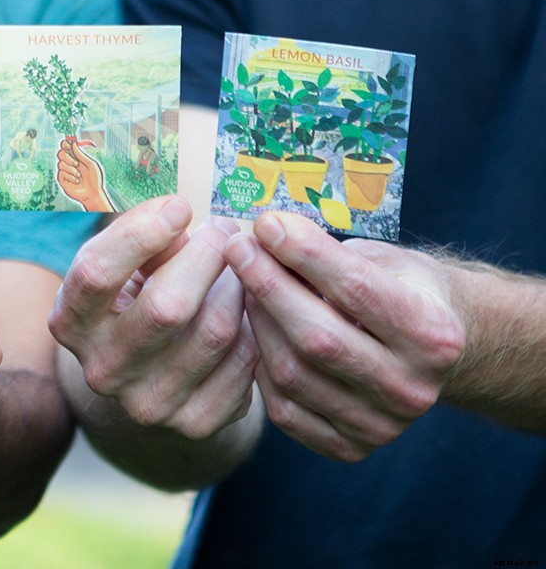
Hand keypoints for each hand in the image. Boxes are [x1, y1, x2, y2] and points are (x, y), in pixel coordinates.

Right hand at [49, 196, 258, 440]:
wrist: (146, 374)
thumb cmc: (134, 297)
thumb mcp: (122, 265)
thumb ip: (143, 237)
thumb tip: (178, 217)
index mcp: (71, 322)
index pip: (96, 274)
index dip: (141, 233)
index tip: (179, 206)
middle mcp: (103, 369)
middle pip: (167, 305)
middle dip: (207, 255)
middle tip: (225, 230)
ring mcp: (148, 403)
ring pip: (215, 330)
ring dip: (238, 286)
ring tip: (240, 267)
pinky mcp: (195, 423)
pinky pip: (245, 362)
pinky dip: (256, 326)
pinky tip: (249, 309)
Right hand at [56, 139, 114, 212]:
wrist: (93, 193)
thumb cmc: (95, 179)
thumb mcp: (91, 164)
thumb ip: (81, 155)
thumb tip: (74, 144)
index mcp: (76, 157)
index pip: (66, 147)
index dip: (65, 144)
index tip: (68, 145)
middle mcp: (70, 163)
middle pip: (60, 153)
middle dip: (67, 157)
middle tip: (76, 163)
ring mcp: (65, 171)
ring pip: (60, 164)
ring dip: (71, 169)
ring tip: (79, 175)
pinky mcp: (62, 180)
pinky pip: (61, 173)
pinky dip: (70, 176)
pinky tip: (76, 181)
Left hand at [224, 212, 465, 461]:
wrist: (433, 353)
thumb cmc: (400, 291)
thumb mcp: (382, 260)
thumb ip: (330, 252)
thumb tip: (264, 233)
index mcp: (434, 335)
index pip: (355, 290)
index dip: (303, 253)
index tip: (264, 224)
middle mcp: (412, 389)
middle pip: (318, 338)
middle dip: (268, 286)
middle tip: (237, 249)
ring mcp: (382, 426)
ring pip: (293, 375)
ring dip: (257, 324)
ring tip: (242, 286)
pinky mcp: (351, 448)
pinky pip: (285, 410)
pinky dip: (260, 368)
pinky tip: (254, 333)